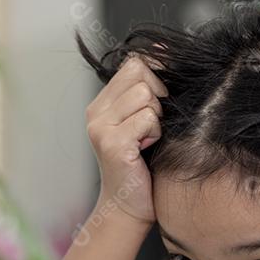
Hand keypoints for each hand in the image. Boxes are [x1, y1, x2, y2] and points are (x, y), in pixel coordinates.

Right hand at [85, 55, 167, 223]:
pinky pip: (148, 119)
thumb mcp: (143, 123)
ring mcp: (100, 127)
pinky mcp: (111, 142)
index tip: (161, 100)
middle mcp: (96, 113)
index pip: (134, 64)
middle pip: (140, 73)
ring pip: (146, 96)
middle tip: (151, 126)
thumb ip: (148, 92)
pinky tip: (145, 150)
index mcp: (101, 105)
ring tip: (147, 140)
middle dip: (157, 97)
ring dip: (157, 119)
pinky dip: (155, 134)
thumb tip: (163, 52)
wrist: (128, 208)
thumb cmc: (142, 168)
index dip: (156, 75)